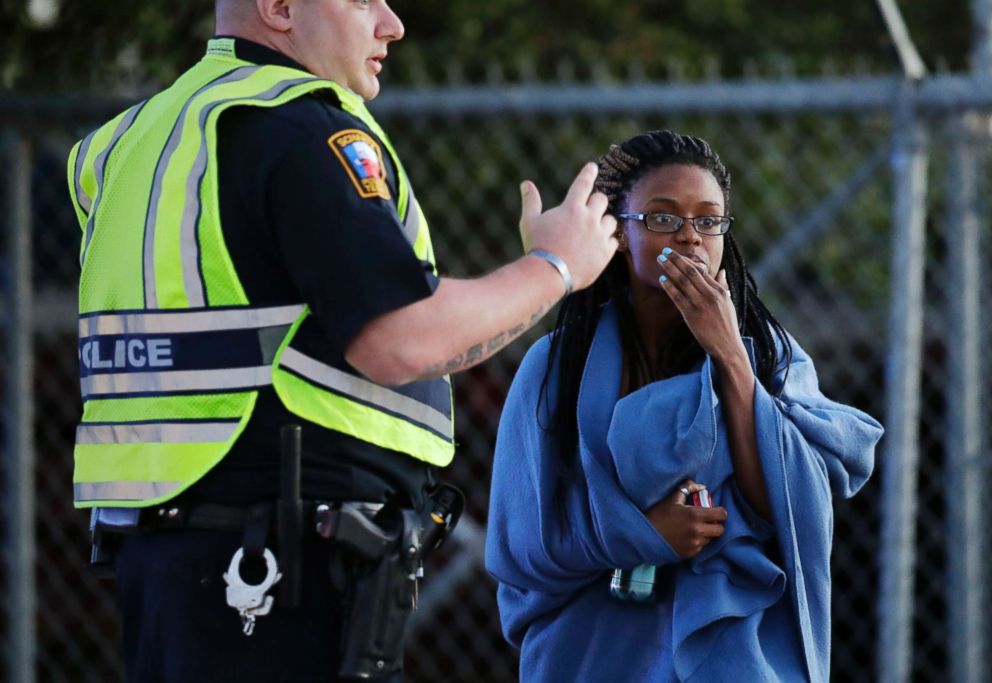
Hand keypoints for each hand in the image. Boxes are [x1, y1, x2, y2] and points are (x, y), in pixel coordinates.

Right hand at [518, 163, 617, 291]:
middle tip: (589, 209)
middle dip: (595, 202)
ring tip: (593, 230)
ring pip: (611, 220)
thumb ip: (530, 201)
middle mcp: (589, 218)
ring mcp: (599, 235)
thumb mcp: (529, 222)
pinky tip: (599, 245)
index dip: (589, 173)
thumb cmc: (538, 246)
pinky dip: (607, 241)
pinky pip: (614, 241)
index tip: (593, 167)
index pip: (584, 183)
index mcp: (572, 208)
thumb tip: (526, 183)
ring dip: (603, 222)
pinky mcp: (606, 252)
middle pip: (602, 200)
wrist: (550, 274)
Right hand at [645, 480, 727, 558]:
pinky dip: (698, 543)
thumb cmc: (658, 515)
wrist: (644, 536)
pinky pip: (701, 548)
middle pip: (720, 530)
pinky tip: (687, 537)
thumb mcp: (672, 499)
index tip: (715, 511)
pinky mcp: (690, 554)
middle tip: (707, 521)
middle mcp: (698, 531)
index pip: (722, 514)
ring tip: (695, 529)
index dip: (720, 512)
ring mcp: (694, 544)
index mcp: (695, 515)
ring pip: (711, 540)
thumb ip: (687, 488)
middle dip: (716, 525)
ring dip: (707, 534)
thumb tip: (701, 486)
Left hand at [658, 250, 742, 361]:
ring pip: (682, 281)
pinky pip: (678, 297)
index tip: (676, 254)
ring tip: (660, 260)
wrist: (727, 346)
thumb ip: (723, 286)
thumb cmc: (727, 325)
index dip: (687, 261)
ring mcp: (700, 304)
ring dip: (670, 269)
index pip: (701, 271)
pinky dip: (669, 287)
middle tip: (664, 251)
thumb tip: (722, 271)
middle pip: (690, 272)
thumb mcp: (728, 303)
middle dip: (676, 259)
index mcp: (719, 290)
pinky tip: (662, 279)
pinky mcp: (692, 315)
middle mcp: (710, 295)